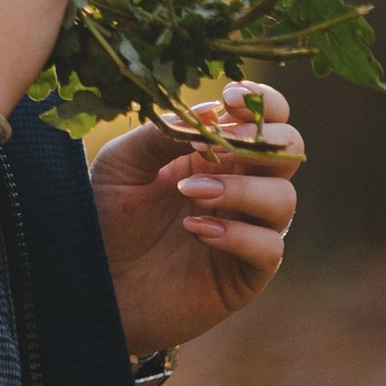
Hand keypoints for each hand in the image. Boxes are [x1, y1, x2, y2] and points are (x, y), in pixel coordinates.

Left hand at [88, 81, 302, 357]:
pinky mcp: (246, 273)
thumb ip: (162, 134)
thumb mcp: (123, 165)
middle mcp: (242, 187)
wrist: (95, 286)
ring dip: (242, 189)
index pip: (267, 118)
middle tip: (221, 145)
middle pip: (290, 151)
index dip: (263, 103)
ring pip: (284, 198)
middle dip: (265, 140)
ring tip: (190, 194)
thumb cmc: (106, 219)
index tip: (231, 99)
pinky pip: (268, 247)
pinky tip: (196, 230)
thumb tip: (210, 111)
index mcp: (218, 153)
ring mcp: (248, 230)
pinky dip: (238, 234)